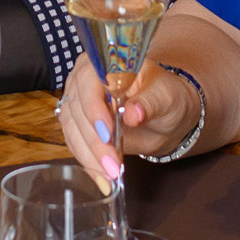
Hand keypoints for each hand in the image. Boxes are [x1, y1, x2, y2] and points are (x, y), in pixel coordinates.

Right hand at [59, 54, 204, 184]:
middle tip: (112, 165)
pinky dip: (88, 163)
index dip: (94, 107)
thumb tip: (134, 113)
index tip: (107, 133)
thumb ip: (150, 102)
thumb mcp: (166, 97)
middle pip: (77, 109)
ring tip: (109, 176)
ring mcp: (78, 101)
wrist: (164, 114)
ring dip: (89, 156)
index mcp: (105, 61)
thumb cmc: (166, 97)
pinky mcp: (77, 124)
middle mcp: (84, 79)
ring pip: (72, 130)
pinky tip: (101, 178)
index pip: (88, 81)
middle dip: (94, 141)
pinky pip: (75, 144)